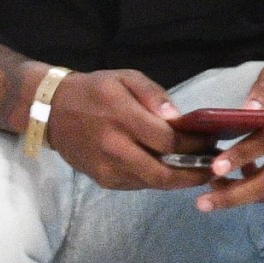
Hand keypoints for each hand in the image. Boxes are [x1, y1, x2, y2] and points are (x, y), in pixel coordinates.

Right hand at [44, 69, 205, 190]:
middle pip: (165, 173)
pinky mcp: (103, 180)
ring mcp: (107, 168)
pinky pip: (138, 184)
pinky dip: (157, 179)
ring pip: (153, 183)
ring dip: (179, 179)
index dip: (196, 146)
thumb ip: (154, 95)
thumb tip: (179, 119)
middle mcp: (115, 148)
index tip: (213, 141)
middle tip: (213, 168)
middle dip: (194, 174)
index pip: (169, 142)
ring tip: (196, 169)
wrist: (50, 111)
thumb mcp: (125, 78)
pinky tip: (167, 168)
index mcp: (122, 118)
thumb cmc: (93, 91)